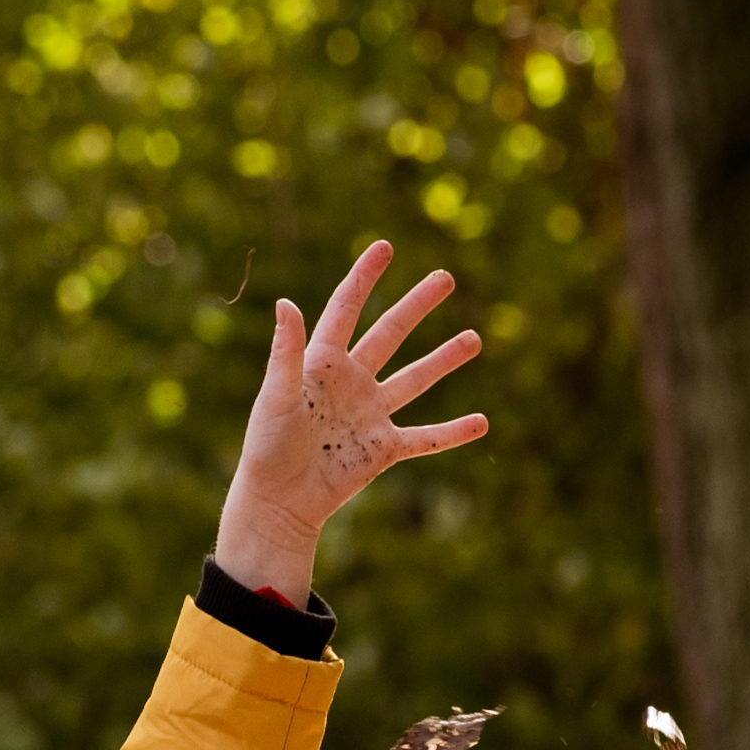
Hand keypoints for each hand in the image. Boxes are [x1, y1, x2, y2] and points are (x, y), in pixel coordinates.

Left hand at [212, 240, 487, 602]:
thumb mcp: (277, 396)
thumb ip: (286, 352)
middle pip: (390, 334)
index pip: (346, 309)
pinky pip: (425, 438)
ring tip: (474, 340)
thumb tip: (286, 303)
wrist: (277, 502)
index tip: (384, 247)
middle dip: (417, 305)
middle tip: (446, 278)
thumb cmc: (267, 448)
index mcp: (322, 363)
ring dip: (444, 360)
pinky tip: (482, 423)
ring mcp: (370, 414)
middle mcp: (350, 382)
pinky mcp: (382, 449)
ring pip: (415, 379)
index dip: (364, 277)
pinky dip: (452, 433)